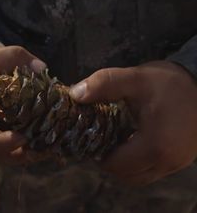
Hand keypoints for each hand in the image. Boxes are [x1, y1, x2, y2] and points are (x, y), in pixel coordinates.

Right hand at [0, 43, 45, 164]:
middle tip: (41, 151)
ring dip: (24, 157)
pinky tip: (48, 142)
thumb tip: (41, 68)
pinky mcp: (5, 128)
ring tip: (47, 151)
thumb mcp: (0, 52)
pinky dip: (29, 148)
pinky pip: (13, 145)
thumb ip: (19, 57)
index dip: (0, 142)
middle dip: (16, 155)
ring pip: (3, 154)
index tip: (22, 138)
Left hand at [69, 61, 196, 184]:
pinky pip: (152, 170)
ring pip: (139, 176)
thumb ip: (104, 85)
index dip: (98, 153)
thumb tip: (75, 94)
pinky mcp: (181, 160)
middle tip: (102, 138)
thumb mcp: (135, 79)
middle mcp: (167, 162)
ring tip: (118, 138)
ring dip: (125, 163)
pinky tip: (134, 139)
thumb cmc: (170, 83)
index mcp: (154, 146)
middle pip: (126, 176)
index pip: (114, 166)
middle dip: (110, 160)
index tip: (92, 136)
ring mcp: (176, 164)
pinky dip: (139, 161)